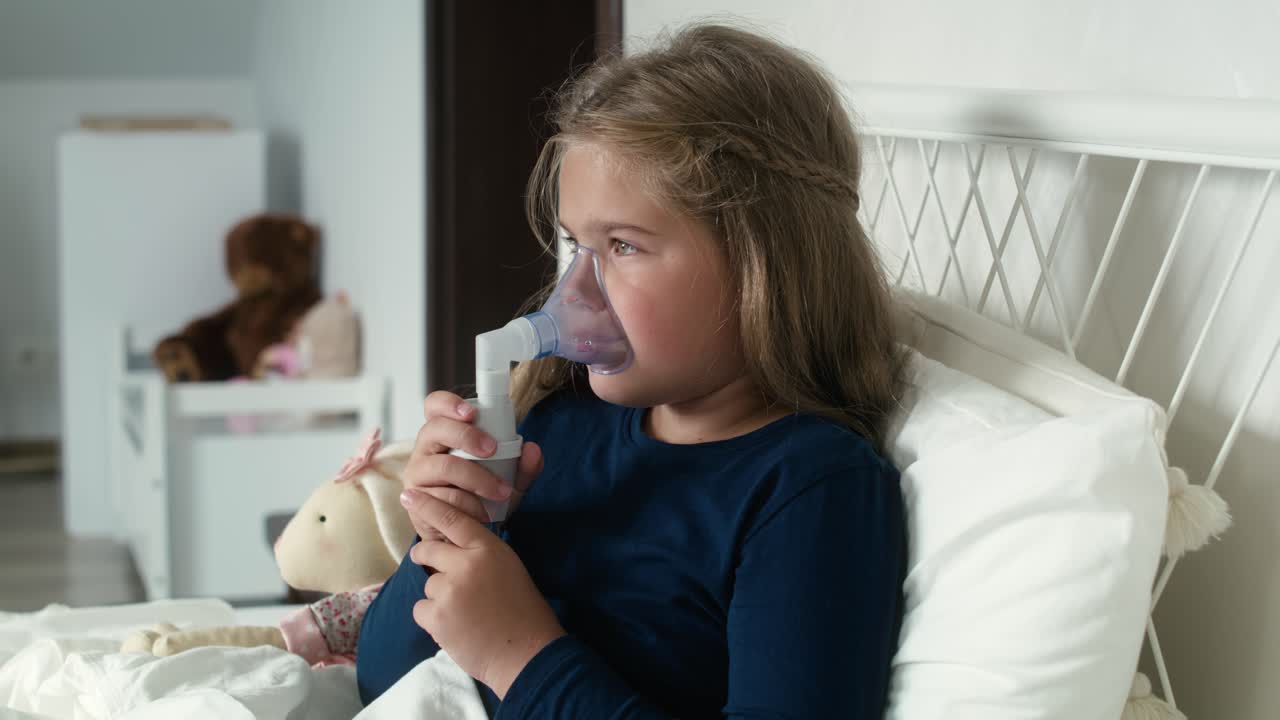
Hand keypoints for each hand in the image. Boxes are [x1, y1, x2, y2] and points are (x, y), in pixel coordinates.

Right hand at [402, 390, 542, 541]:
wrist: (466, 535)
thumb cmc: (484, 496)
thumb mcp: (510, 480)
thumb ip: (524, 466)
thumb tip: (532, 450)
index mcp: (444, 434)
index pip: (434, 406)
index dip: (448, 403)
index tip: (471, 412)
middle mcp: (426, 449)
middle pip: (435, 429)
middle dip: (466, 436)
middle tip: (492, 449)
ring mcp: (417, 473)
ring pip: (442, 466)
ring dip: (476, 478)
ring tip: (501, 491)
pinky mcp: (416, 500)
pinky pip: (442, 497)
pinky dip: (468, 504)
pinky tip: (482, 512)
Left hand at [404, 490, 565, 698]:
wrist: (526, 652)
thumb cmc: (523, 611)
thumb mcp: (509, 568)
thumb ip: (481, 554)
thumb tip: (452, 549)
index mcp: (488, 549)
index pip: (452, 518)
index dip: (427, 505)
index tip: (408, 495)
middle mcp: (466, 564)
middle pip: (428, 549)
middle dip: (425, 557)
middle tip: (434, 568)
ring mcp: (449, 590)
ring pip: (428, 583)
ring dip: (438, 597)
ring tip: (465, 613)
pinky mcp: (437, 616)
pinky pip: (420, 609)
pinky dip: (432, 619)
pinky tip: (456, 627)